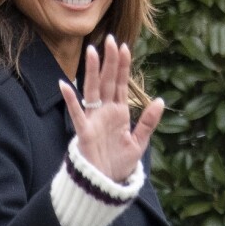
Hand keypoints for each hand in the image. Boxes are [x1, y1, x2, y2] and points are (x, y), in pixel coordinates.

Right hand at [59, 34, 163, 182]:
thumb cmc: (119, 164)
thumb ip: (148, 121)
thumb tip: (160, 100)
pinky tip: (64, 84)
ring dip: (92, 71)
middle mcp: (105, 111)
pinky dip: (70, 99)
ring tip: (92, 52)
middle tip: (110, 39)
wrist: (105, 185)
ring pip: (92, 90)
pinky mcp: (85, 131)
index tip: (124, 46)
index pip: (120, 83)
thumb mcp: (139, 142)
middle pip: (107, 81)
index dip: (122, 66)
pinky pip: (77, 113)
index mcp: (119, 112)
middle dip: (109, 61)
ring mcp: (94, 119)